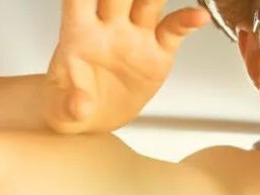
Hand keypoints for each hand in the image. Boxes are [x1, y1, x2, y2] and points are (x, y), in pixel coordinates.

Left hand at [42, 0, 210, 133]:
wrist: (91, 118)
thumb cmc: (69, 104)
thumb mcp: (60, 110)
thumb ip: (68, 105)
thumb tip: (81, 107)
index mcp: (78, 33)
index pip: (79, 0)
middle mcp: (109, 27)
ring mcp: (135, 36)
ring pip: (149, 1)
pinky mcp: (158, 52)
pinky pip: (174, 30)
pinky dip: (188, 20)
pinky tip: (200, 16)